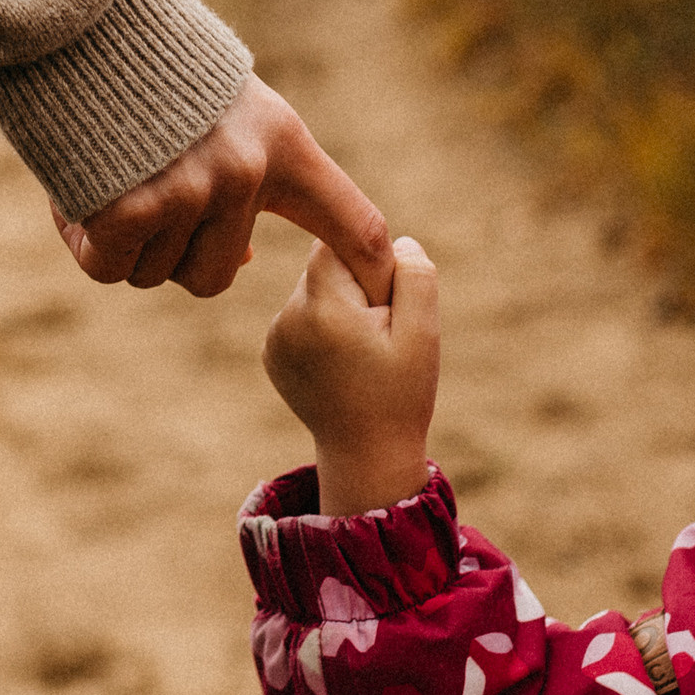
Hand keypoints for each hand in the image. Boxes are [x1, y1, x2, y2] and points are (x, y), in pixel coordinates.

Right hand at [53, 75, 393, 301]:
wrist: (82, 21)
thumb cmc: (152, 69)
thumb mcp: (225, 112)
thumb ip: (245, 181)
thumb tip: (244, 261)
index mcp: (282, 144)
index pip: (350, 219)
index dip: (370, 268)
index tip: (387, 295)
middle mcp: (245, 172)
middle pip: (213, 276)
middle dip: (172, 255)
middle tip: (144, 197)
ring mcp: (189, 190)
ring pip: (154, 272)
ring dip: (125, 242)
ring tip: (110, 175)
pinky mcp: (129, 206)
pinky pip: (111, 267)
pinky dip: (87, 244)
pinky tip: (79, 193)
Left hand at [261, 237, 438, 514]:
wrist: (367, 455)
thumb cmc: (402, 394)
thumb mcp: (423, 333)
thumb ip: (414, 275)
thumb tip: (395, 240)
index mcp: (323, 307)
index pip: (338, 241)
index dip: (372, 263)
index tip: (387, 305)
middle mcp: (288, 317)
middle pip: (324, 263)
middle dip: (357, 284)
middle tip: (381, 333)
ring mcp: (274, 336)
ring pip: (314, 288)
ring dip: (341, 305)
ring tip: (362, 353)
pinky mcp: (271, 352)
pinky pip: (302, 315)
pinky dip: (324, 326)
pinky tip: (342, 362)